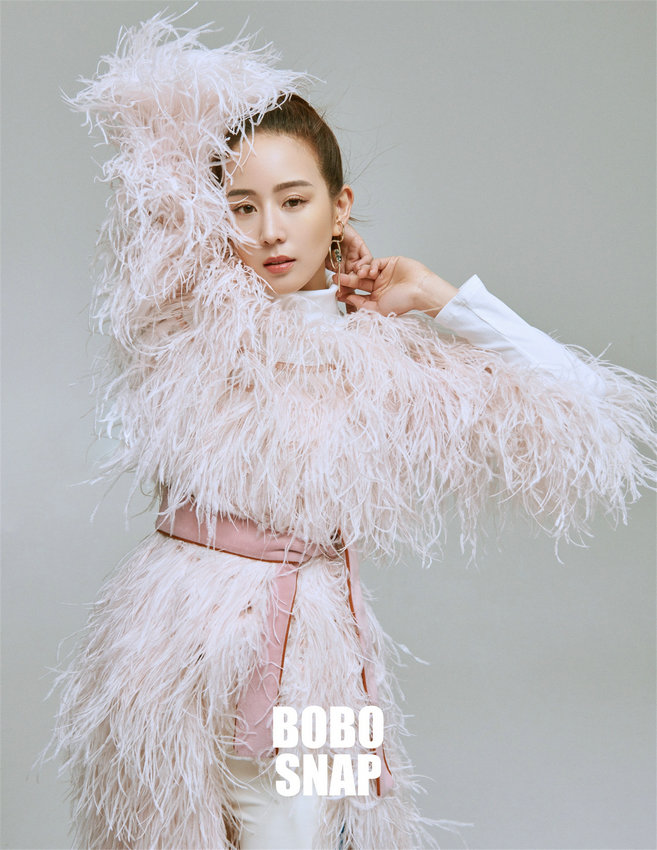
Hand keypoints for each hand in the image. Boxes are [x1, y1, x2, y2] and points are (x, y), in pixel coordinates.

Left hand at [336, 256, 456, 317]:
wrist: (420, 290)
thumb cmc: (403, 303)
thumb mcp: (379, 309)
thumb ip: (362, 305)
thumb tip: (348, 299)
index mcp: (376, 298)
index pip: (357, 294)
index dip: (347, 293)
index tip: (336, 292)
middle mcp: (378, 286)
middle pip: (358, 282)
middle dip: (347, 280)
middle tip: (335, 278)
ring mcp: (383, 274)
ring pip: (365, 271)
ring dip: (359, 272)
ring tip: (358, 275)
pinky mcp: (389, 263)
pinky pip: (375, 263)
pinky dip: (370, 266)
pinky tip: (371, 272)